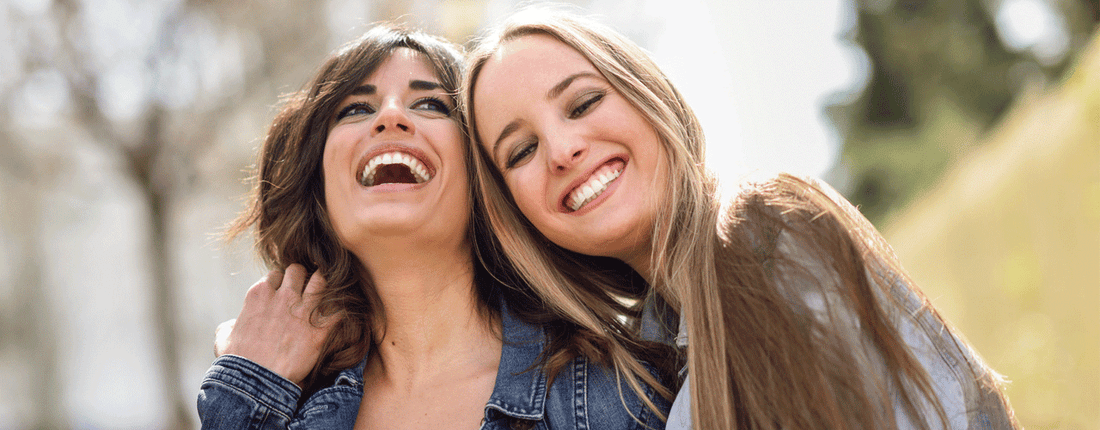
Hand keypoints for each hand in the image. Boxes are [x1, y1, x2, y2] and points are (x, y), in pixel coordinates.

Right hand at [214, 264, 336, 386]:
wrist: (255, 382)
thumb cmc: (237, 362)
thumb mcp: (224, 339)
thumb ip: (229, 326)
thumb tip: (231, 325)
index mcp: (259, 295)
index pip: (275, 274)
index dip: (281, 283)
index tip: (284, 292)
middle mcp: (282, 297)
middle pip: (298, 271)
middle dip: (302, 277)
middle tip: (306, 289)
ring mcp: (303, 310)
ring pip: (321, 280)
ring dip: (323, 285)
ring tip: (325, 293)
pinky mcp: (320, 329)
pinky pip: (338, 309)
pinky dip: (340, 310)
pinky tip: (339, 314)